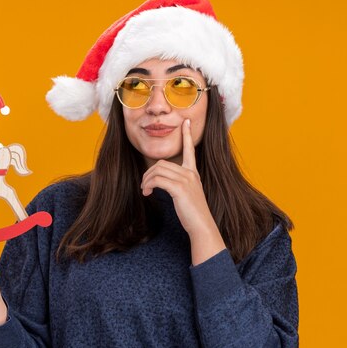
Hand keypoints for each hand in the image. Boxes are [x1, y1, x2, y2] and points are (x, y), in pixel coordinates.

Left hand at [140, 119, 215, 235]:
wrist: (202, 226)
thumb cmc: (193, 213)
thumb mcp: (187, 194)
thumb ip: (178, 183)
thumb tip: (161, 180)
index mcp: (193, 172)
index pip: (190, 149)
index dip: (187, 135)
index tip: (186, 121)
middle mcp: (191, 173)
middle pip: (162, 163)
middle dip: (149, 173)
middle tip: (144, 185)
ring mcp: (186, 180)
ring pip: (158, 170)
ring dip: (147, 180)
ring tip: (145, 190)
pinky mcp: (180, 188)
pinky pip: (158, 180)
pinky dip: (149, 185)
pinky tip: (148, 193)